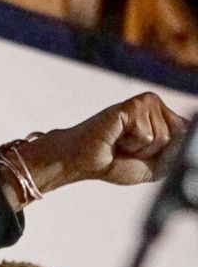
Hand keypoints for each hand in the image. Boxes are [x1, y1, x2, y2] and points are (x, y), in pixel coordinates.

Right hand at [14, 92, 187, 200]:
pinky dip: (131, 144)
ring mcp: (145, 102)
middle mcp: (155, 104)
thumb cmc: (113, 163)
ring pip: (163, 136)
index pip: (186, 134)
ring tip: (120, 144)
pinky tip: (115, 138)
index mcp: (162, 115)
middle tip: (127, 149)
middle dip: (153, 152)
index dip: (168, 152)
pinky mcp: (133, 106)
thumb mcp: (157, 164)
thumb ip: (179, 149)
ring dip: (140, 149)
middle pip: (178, 136)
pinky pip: (148, 135)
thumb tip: (190, 131)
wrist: (80, 162)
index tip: (140, 154)